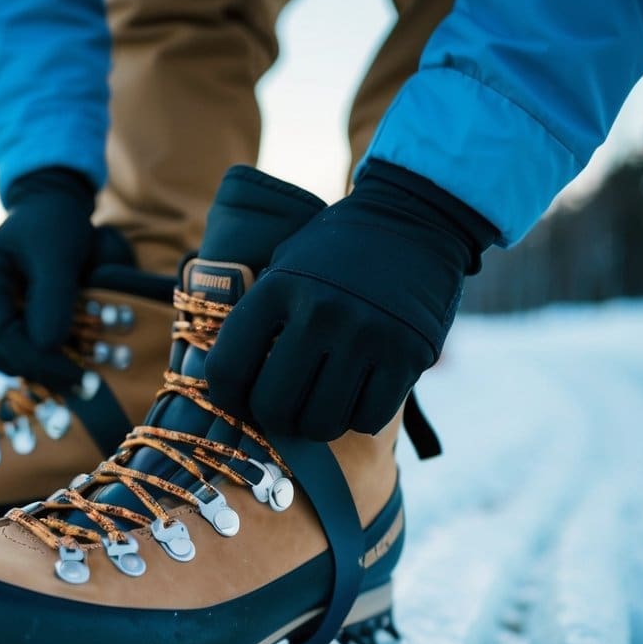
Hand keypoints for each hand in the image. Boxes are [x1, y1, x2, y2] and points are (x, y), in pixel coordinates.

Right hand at [0, 167, 95, 389]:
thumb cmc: (57, 225)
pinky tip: (71, 363)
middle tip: (82, 383)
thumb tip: (46, 348)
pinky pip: (16, 350)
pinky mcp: (4, 319)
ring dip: (40, 370)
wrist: (54, 208)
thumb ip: (52, 298)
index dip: (37, 361)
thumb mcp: (59, 254)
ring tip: (79, 376)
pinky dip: (42, 361)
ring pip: (4, 358)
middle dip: (38, 371)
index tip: (77, 373)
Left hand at [206, 160, 496, 440]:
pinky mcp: (409, 355)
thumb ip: (259, 317)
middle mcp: (320, 312)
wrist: (415, 219)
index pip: (227, 369)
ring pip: (321, 422)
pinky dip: (358, 418)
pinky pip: (367, 419)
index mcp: (278, 289)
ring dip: (316, 424)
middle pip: (274, 406)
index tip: (239, 401)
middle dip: (275, 419)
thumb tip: (231, 384)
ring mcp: (367, 335)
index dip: (227, 399)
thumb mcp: (286, 267)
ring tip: (321, 404)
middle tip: (286, 408)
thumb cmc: (336, 254)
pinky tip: (357, 397)